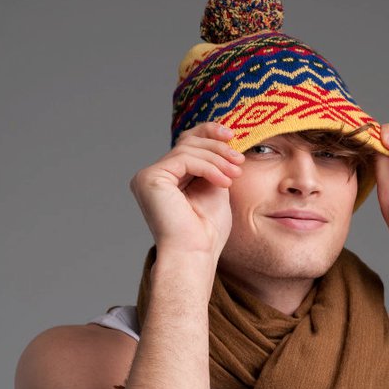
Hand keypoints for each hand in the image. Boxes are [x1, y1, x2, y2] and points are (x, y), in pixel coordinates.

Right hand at [129, 122, 244, 259]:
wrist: (195, 255)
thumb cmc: (206, 232)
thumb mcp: (215, 188)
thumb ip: (214, 165)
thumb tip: (223, 141)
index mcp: (167, 177)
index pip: (186, 143)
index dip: (208, 133)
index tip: (233, 135)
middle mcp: (153, 175)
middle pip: (187, 142)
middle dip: (217, 147)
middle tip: (239, 160)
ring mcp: (148, 176)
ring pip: (188, 148)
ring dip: (217, 158)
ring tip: (236, 173)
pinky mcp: (150, 179)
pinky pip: (184, 159)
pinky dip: (209, 167)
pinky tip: (224, 181)